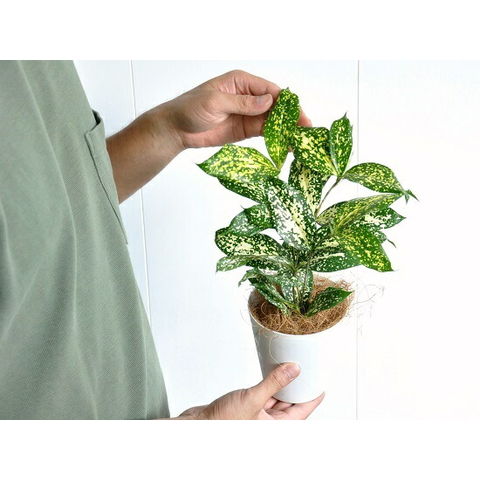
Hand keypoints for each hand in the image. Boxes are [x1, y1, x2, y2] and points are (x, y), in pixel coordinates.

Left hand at [153, 69, 311, 149]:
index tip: (298, 114)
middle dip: (291, 117)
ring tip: (301, 140)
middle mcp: (248, 97)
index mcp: (241, 82)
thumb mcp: (215, 102)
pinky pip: (265, 133)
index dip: (286, 102)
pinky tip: (287, 145)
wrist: (176, 129)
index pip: (270, 90)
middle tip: (306, 130)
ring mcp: (248, 114)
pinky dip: (277, 139)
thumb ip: (242, 103)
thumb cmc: (190, 108)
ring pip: (273, 121)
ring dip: (287, 130)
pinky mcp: (245, 130)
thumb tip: (268, 102)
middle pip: (276, 106)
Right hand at [176, 363, 324, 419]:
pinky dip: (269, 387)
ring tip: (290, 370)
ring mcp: (258, 418)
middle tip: (306, 372)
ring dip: (282, 387)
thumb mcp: (252, 399)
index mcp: (276, 429)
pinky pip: (265, 398)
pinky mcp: (248, 410)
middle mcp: (269, 425)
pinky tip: (271, 376)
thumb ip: (274, 383)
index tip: (321, 385)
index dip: (313, 398)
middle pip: (291, 406)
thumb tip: (294, 370)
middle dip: (298, 389)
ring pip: (278, 401)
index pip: (302, 412)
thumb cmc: (221, 423)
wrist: (197, 425)